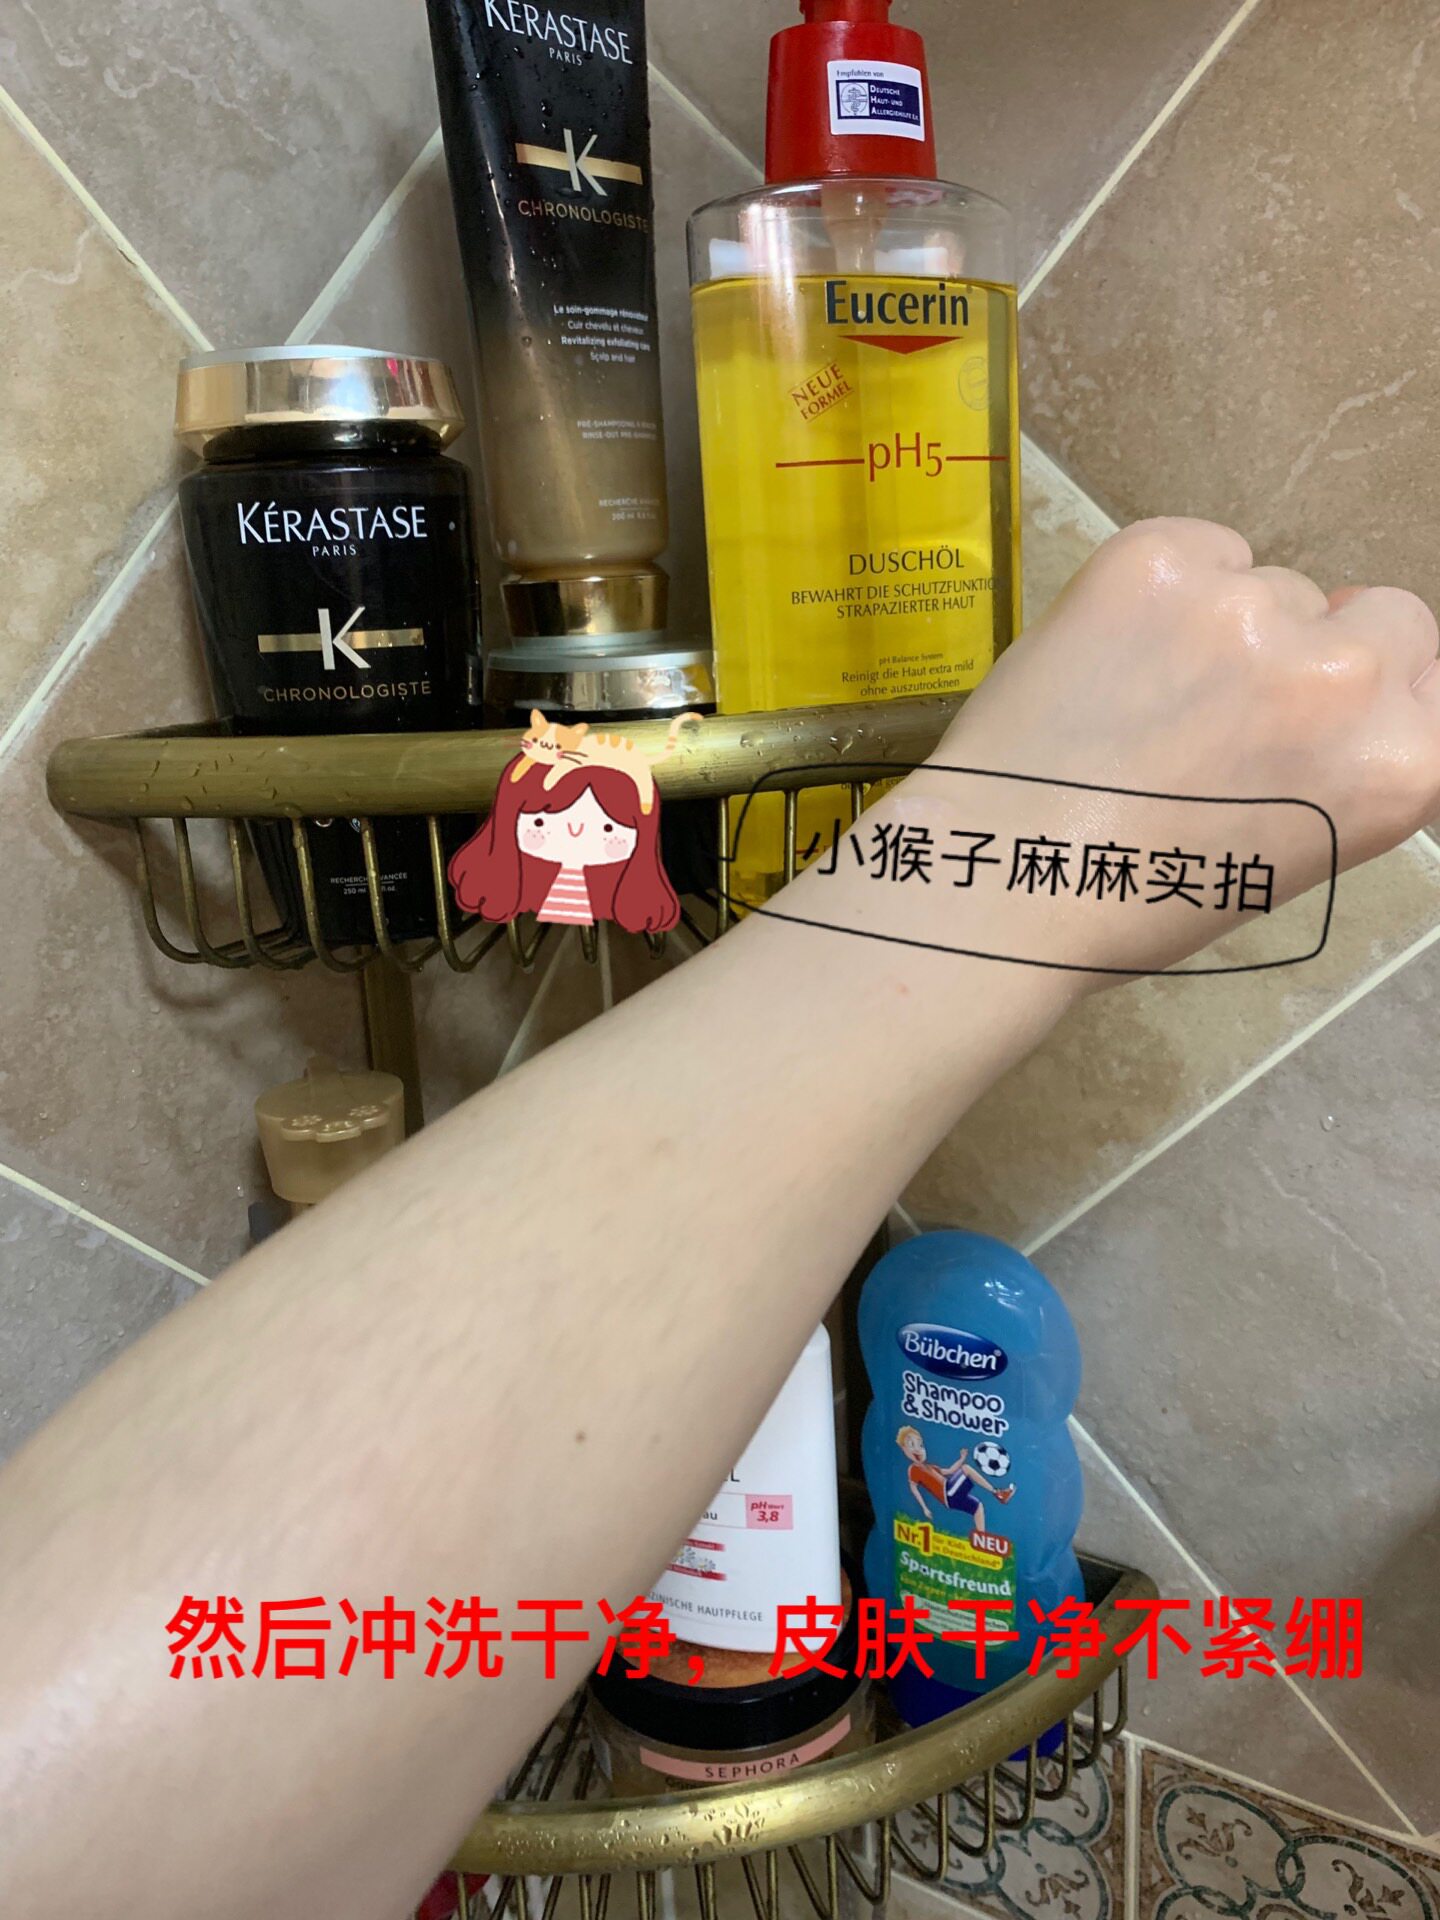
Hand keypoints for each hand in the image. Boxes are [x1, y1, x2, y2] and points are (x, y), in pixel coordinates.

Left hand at [914, 517, 1439, 978]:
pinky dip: (1163, 589)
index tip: (1326, 710)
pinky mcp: (1160, 561)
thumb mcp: (1288, 854)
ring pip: (1274, 585)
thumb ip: (1340, 766)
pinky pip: (1199, 548)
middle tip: (1232, 703)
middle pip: (1381, 612)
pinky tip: (1110, 659)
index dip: (1381, 691)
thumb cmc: (1132, 897)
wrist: (996, 879)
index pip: (1437, 677)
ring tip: (1141, 703)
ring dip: (1225, 628)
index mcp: (1398, 768)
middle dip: (1321, 646)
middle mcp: (1344, 677)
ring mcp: (1250, 609)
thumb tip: (1337, 696)